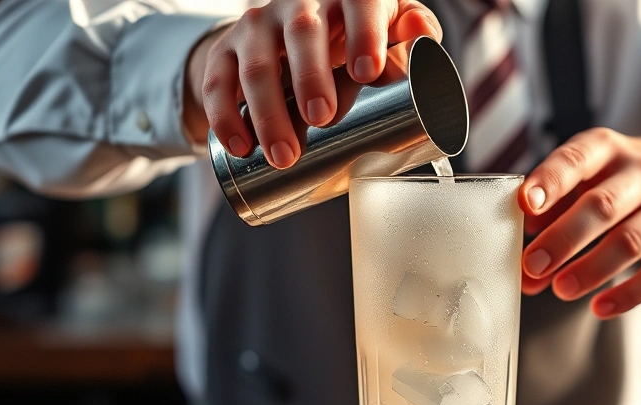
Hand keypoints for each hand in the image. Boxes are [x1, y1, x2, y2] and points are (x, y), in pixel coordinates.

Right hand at [183, 0, 441, 167]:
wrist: (290, 38)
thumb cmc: (354, 38)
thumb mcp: (389, 29)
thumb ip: (412, 36)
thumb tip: (422, 43)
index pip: (358, 2)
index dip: (364, 33)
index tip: (369, 72)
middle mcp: (298, 4)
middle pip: (302, 33)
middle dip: (311, 76)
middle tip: (324, 117)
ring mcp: (259, 27)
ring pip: (257, 64)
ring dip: (268, 111)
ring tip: (286, 154)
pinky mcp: (227, 53)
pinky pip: (218, 82)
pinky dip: (226, 116)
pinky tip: (240, 147)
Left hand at [519, 128, 640, 318]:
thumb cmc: (624, 180)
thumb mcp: (591, 175)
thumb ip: (552, 207)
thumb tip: (519, 252)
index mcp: (609, 149)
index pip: (577, 159)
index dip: (550, 181)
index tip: (525, 204)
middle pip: (602, 206)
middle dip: (563, 238)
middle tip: (532, 265)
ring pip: (630, 241)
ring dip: (591, 269)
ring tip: (560, 289)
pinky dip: (628, 295)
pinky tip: (599, 308)